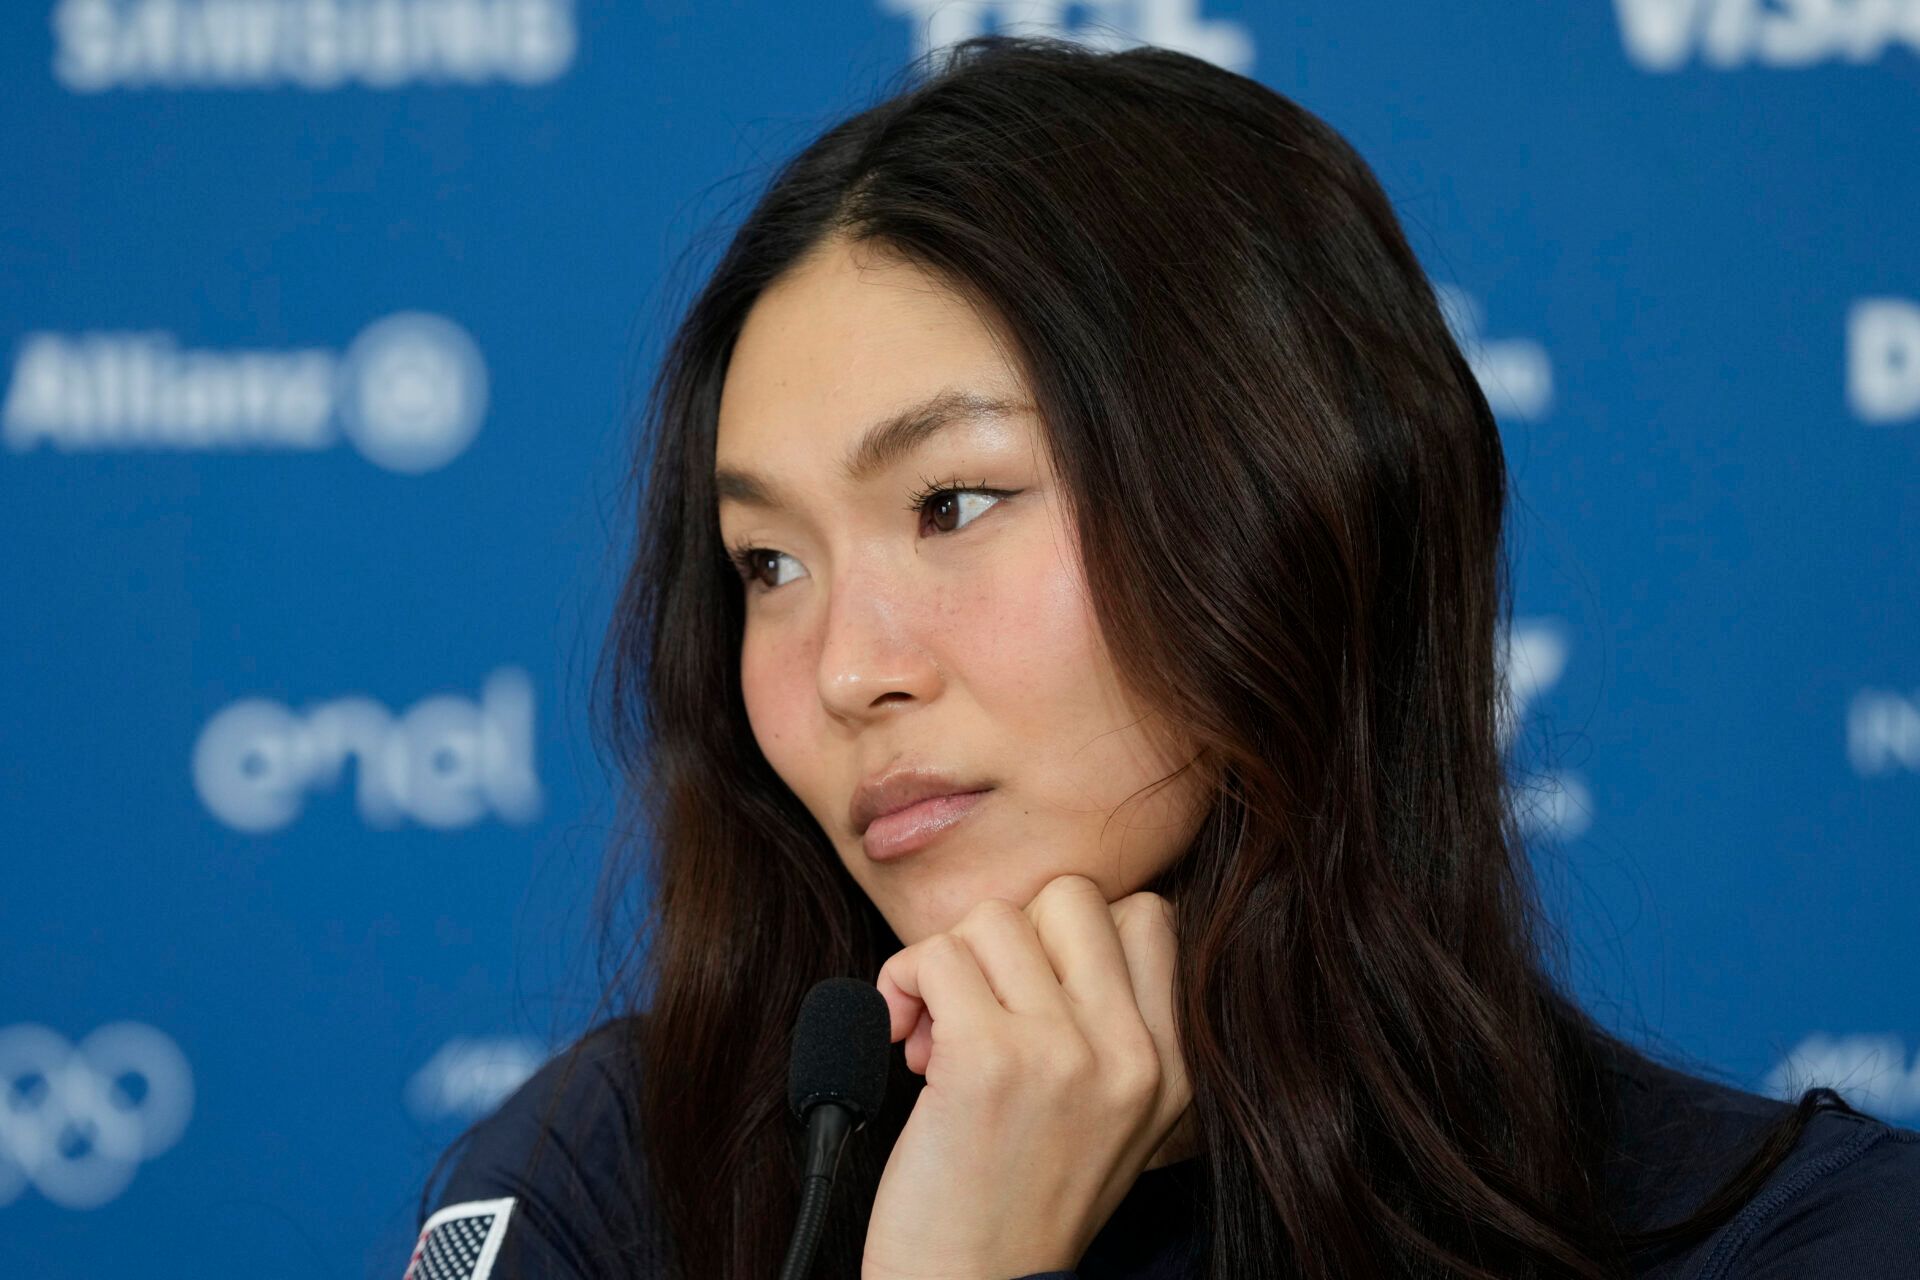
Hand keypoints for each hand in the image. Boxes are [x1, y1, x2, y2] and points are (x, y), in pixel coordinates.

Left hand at [862, 874, 1190, 1279]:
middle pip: (1072, 895)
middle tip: (980, 1003)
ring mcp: (1063, 1054)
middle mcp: (1130, 1055)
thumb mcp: (1106, 1119)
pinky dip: (901, 983)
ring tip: (935, 1033)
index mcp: (1169, 1067)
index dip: (1067, 936)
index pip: (1145, 916)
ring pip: (993, 918)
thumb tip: (1038, 928)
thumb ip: (1102, 1024)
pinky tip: (901, 1037)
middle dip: (1009, 935)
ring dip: (946, 964)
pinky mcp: (987, 1060)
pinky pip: (934, 957)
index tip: (1028, 992)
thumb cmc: (1015, 1205)